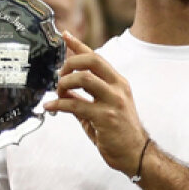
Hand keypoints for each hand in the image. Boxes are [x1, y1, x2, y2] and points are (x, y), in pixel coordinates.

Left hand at [44, 32, 149, 177]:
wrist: (136, 154)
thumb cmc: (121, 133)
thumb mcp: (105, 108)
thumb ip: (86, 96)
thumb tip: (66, 88)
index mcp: (119, 83)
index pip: (97, 57)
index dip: (78, 44)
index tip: (64, 35)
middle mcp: (118, 88)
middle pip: (91, 60)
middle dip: (69, 63)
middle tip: (59, 76)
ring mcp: (113, 101)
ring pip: (83, 78)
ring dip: (64, 83)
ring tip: (58, 93)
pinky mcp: (105, 117)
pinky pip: (75, 104)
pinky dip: (58, 104)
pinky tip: (51, 107)